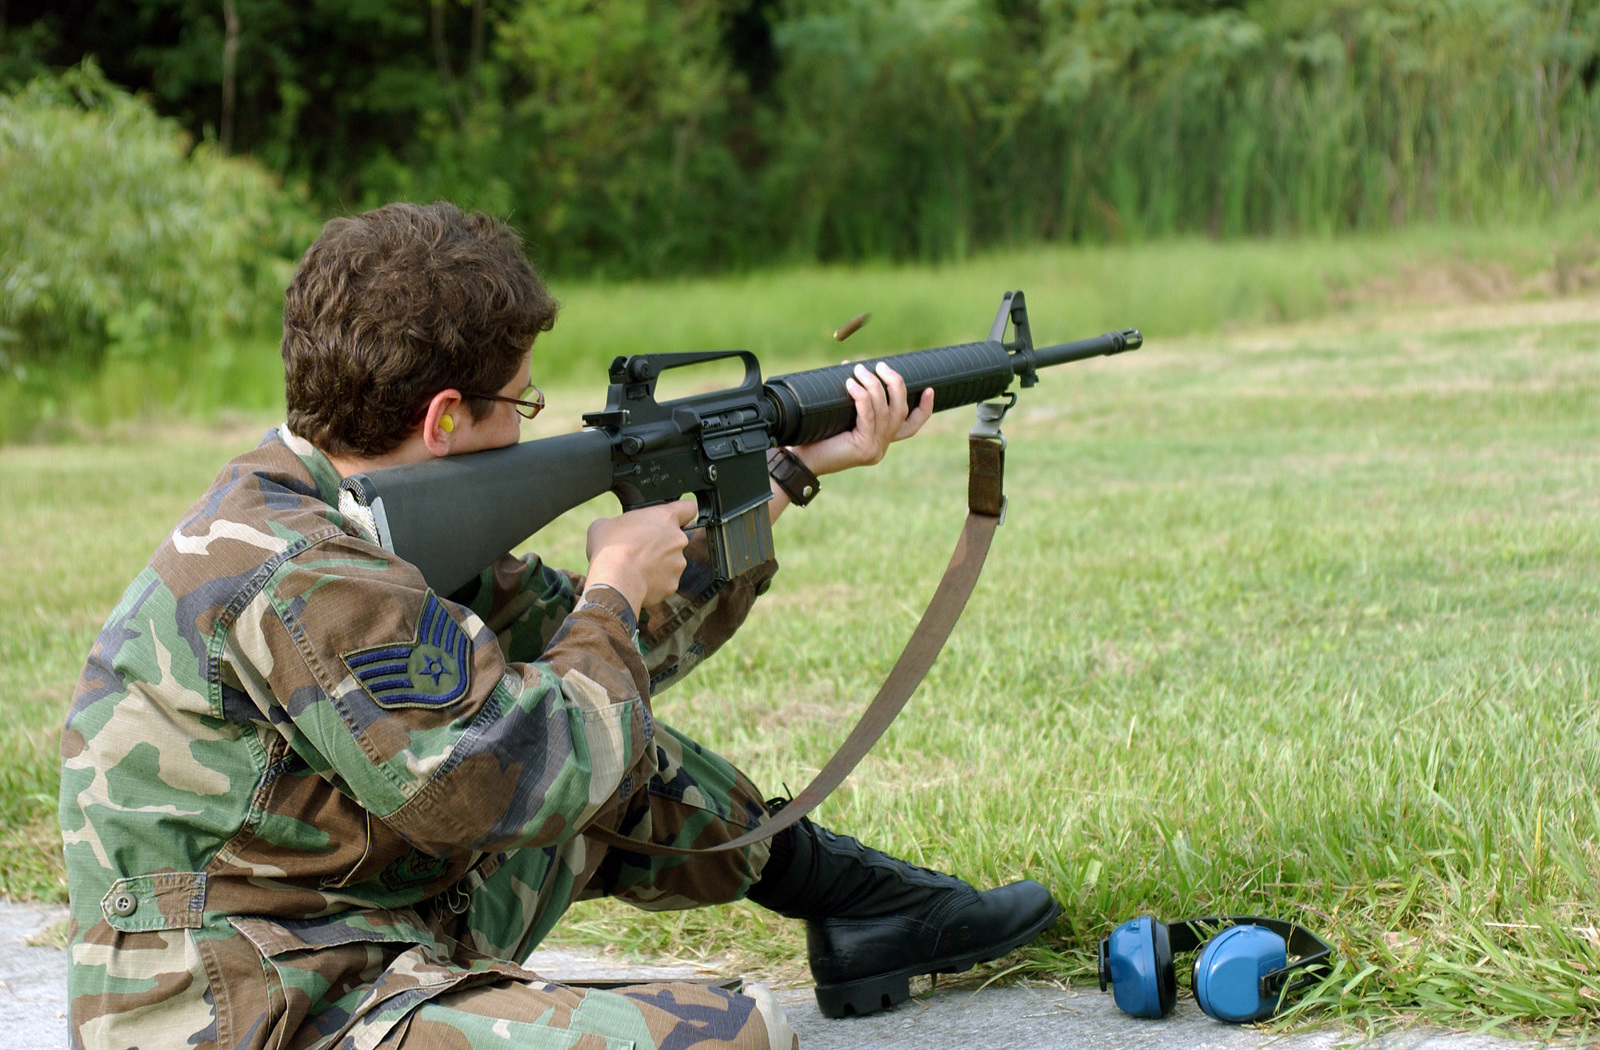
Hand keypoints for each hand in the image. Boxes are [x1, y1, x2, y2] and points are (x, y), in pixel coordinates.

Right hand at [583, 498, 697, 611]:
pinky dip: (654, 583)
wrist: (614, 581)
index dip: (681, 513)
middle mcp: (678, 539)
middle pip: (675, 539)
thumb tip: (613, 529)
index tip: (672, 518)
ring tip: (635, 568)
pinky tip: (637, 581)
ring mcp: (678, 563)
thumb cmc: (610, 549)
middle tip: (640, 549)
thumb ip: (618, 522)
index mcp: (665, 518)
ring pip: (671, 562)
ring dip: (658, 564)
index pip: (688, 508)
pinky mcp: (672, 584)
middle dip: (661, 544)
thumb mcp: (604, 524)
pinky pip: (665, 581)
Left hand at [792, 361, 933, 477]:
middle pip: (901, 411)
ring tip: (858, 370)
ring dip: (873, 385)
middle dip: (895, 384)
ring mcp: (875, 449)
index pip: (911, 425)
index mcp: (880, 439)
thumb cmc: (815, 435)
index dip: (924, 408)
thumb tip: (855, 366)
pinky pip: (868, 416)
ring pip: (885, 410)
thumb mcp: (841, 412)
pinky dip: (861, 396)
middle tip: (881, 366)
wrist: (799, 459)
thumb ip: (855, 397)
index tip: (930, 389)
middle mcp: (882, 446)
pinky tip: (850, 384)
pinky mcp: (864, 448)